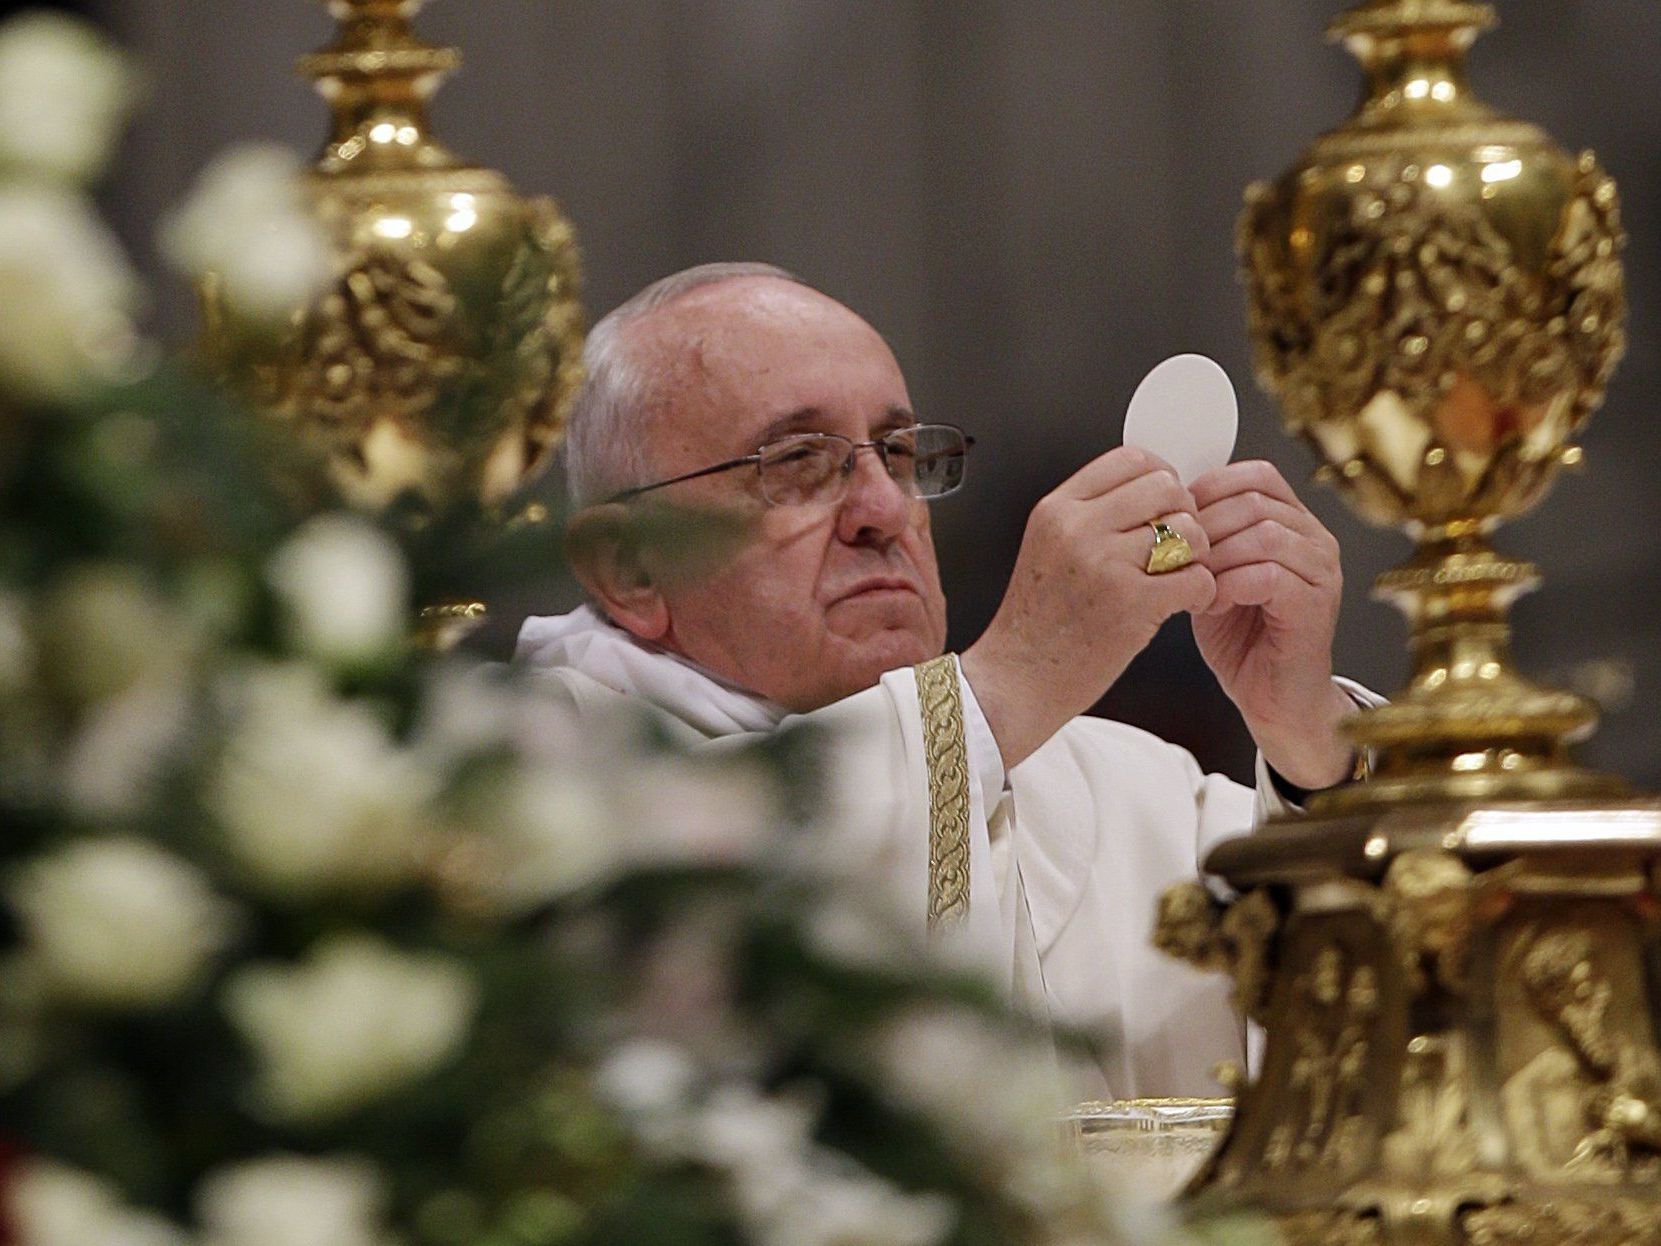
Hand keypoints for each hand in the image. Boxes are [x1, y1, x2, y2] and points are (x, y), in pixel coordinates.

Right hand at [963, 447, 1214, 768]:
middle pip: (1166, 487)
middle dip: (1184, 513)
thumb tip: (1146, 492)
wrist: (1016, 679)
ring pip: (1188, 530)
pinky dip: (1201, 591)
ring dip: (1197, 554)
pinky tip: (1183, 602)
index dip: (1161, 476)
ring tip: (1179, 575)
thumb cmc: (1035, 623)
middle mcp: (1079, 529)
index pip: (1131, 460)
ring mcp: (1105, 566)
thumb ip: (1088, 516)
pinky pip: (1196, 577)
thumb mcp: (1046, 548)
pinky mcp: (1132, 604)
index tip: (1165, 502)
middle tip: (1178, 542)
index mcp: (1057, 510)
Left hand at [1189, 460, 1351, 789]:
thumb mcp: (1215, 576)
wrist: (1274, 700)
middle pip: (1257, 501)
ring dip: (1218, 556)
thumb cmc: (1243, 641)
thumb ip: (1206, 540)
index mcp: (1293, 524)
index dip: (1211, 488)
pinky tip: (1213, 603)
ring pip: (1265, 534)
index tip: (1177, 517)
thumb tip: (1168, 510)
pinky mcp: (1317, 604)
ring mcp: (1322, 571)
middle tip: (1180, 555)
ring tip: (1196, 582)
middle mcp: (1315, 541)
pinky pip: (1270, 574)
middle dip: (1207, 525)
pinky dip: (1231, 585)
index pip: (1257, 476)